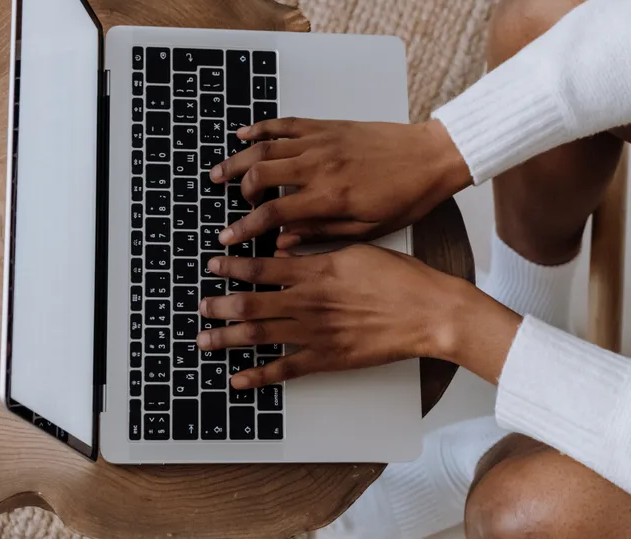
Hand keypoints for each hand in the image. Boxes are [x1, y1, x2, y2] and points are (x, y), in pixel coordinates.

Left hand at [196, 245, 518, 388]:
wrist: (429, 313)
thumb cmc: (400, 278)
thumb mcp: (356, 249)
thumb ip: (317, 251)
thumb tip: (285, 250)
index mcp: (315, 271)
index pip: (261, 268)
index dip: (232, 267)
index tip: (213, 265)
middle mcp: (308, 302)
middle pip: (251, 303)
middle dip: (219, 305)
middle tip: (201, 306)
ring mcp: (316, 333)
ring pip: (259, 335)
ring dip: (227, 338)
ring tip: (204, 340)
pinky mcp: (328, 359)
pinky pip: (285, 369)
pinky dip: (258, 375)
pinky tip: (238, 379)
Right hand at [211, 118, 470, 247]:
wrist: (430, 157)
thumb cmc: (406, 196)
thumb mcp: (367, 229)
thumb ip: (321, 234)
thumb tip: (284, 243)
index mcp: (329, 197)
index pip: (273, 214)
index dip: (245, 227)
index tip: (228, 237)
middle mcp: (319, 167)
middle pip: (260, 175)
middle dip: (236, 189)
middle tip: (223, 199)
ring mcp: (321, 142)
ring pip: (265, 147)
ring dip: (238, 159)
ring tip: (220, 171)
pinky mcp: (327, 126)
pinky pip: (285, 125)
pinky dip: (261, 128)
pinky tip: (245, 134)